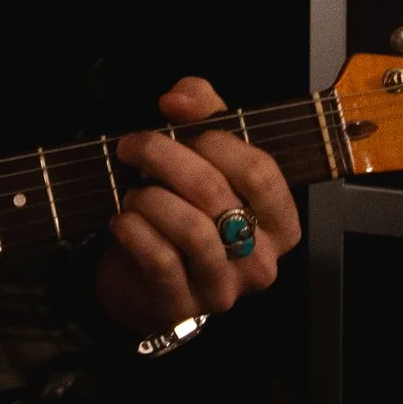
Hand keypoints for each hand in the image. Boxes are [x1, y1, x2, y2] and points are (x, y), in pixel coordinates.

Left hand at [93, 77, 301, 338]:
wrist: (142, 282)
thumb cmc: (182, 212)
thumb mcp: (203, 157)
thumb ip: (203, 113)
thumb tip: (179, 98)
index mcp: (280, 222)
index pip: (259, 170)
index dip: (214, 139)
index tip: (173, 121)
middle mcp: (261, 260)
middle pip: (216, 192)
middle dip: (164, 157)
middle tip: (132, 146)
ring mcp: (223, 288)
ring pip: (190, 229)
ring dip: (148, 198)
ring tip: (134, 194)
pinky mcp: (182, 305)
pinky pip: (159, 258)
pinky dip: (133, 229)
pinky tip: (122, 221)